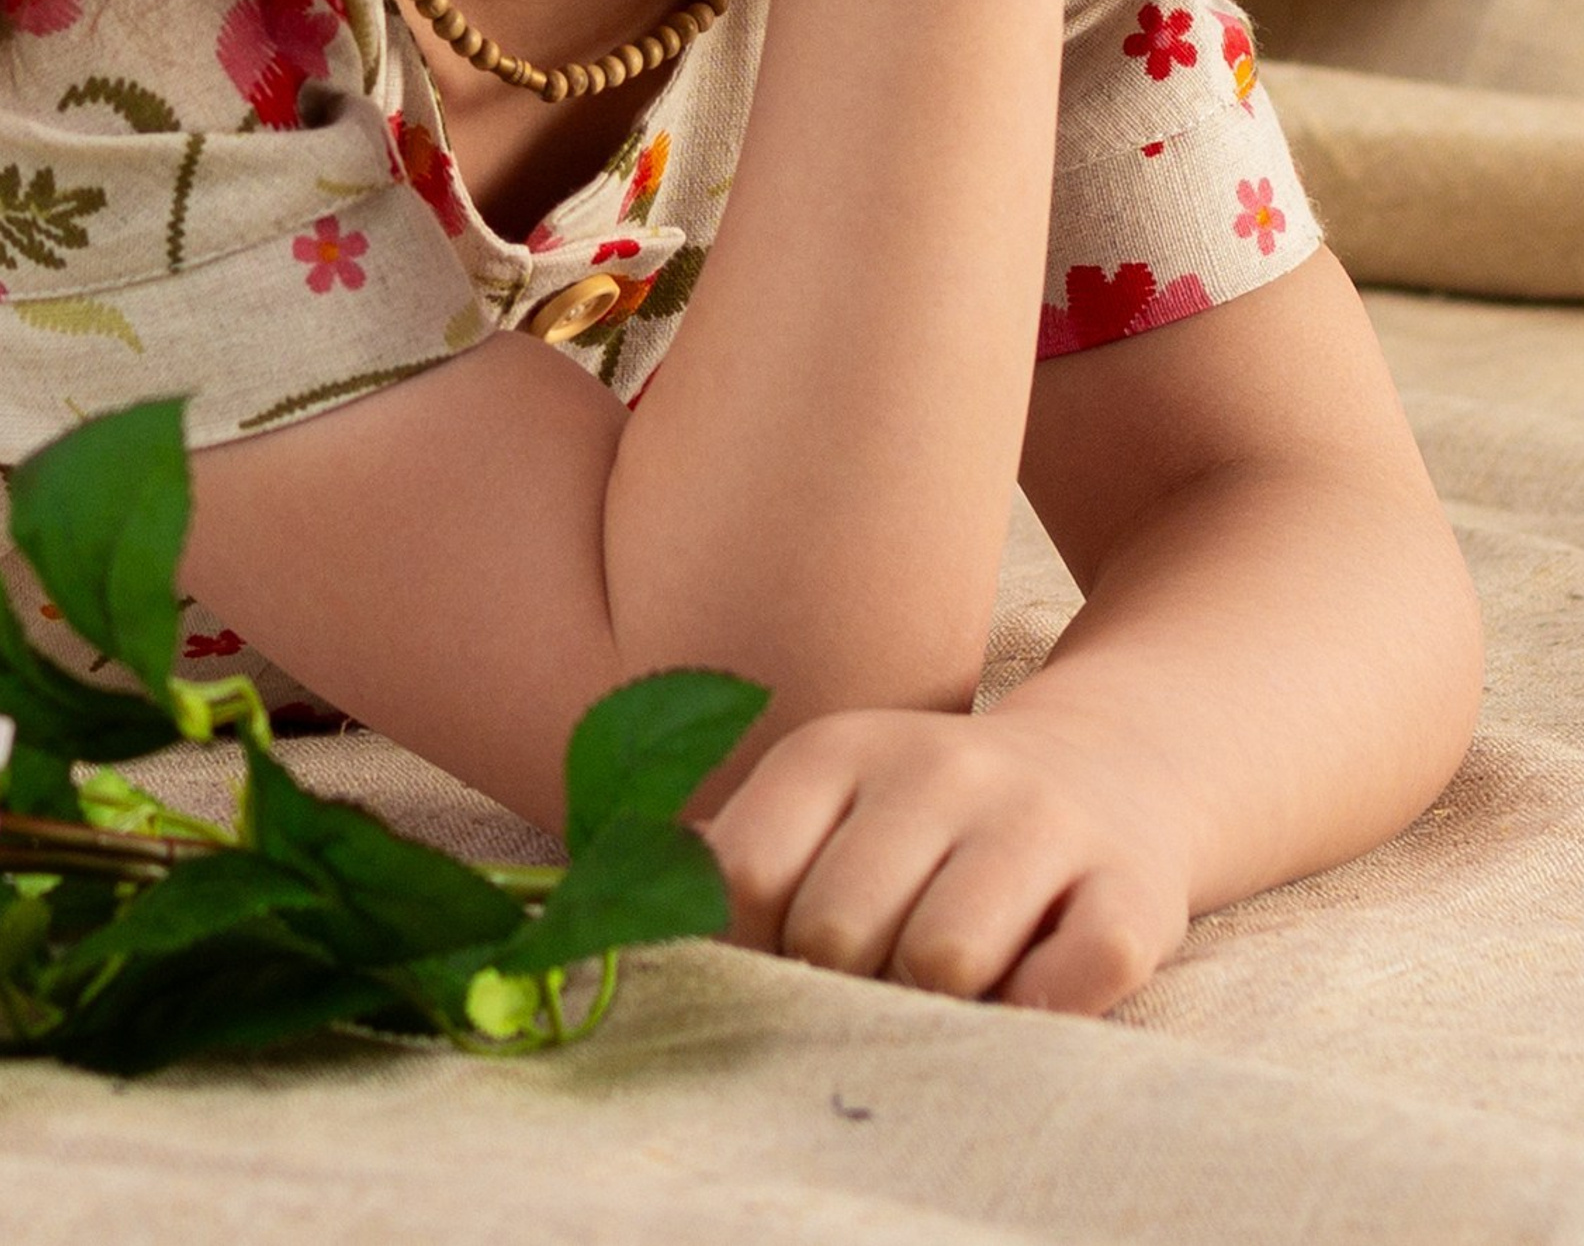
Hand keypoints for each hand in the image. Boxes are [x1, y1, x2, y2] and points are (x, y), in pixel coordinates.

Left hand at [706, 700, 1192, 1014]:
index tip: (780, 963)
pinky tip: (1033, 984)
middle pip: (837, 933)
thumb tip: (630, 907)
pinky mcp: (1132, 890)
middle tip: (874, 978)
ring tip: (950, 982)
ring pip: (943, 963)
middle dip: (842, 985)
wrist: (1112, 769)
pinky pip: (1067, 987)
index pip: (747, 877)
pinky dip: (1040, 1013)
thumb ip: (738, 858)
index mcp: (840, 750)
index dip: (749, 949)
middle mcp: (939, 770)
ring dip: (938, 1006)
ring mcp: (1040, 826)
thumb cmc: (928, 819)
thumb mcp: (827, 802)